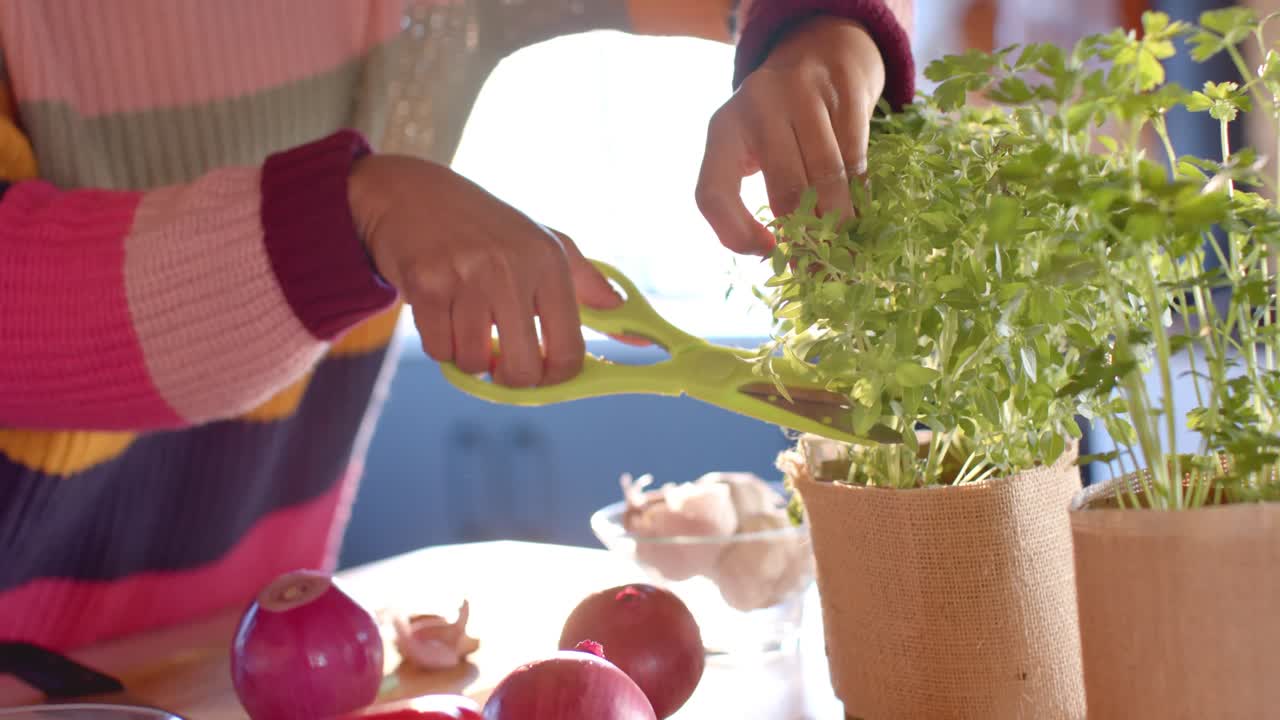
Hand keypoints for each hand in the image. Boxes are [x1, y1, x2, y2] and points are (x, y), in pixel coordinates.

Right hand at [348, 155, 621, 386]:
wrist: (414, 193)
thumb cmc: (490, 229)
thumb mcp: (547, 245)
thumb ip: (591, 291)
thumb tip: (637, 335)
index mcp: (550, 262)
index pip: (568, 350)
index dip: (557, 377)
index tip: (544, 373)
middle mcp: (512, 268)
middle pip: (523, 369)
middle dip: (512, 378)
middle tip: (502, 362)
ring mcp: (467, 276)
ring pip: (474, 362)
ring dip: (469, 358)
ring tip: (468, 326)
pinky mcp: (426, 284)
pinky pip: (438, 350)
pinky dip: (440, 345)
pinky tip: (442, 315)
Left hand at [697, 17, 886, 254]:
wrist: (822, 50)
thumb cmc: (776, 121)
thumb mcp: (747, 147)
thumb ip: (749, 194)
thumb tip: (780, 257)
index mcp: (723, 129)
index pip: (713, 192)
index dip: (735, 233)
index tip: (765, 251)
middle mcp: (758, 105)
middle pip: (786, 188)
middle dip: (805, 238)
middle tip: (817, 273)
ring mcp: (804, 94)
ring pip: (827, 175)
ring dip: (838, 223)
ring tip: (844, 255)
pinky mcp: (845, 92)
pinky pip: (857, 158)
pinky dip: (860, 196)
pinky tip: (860, 220)